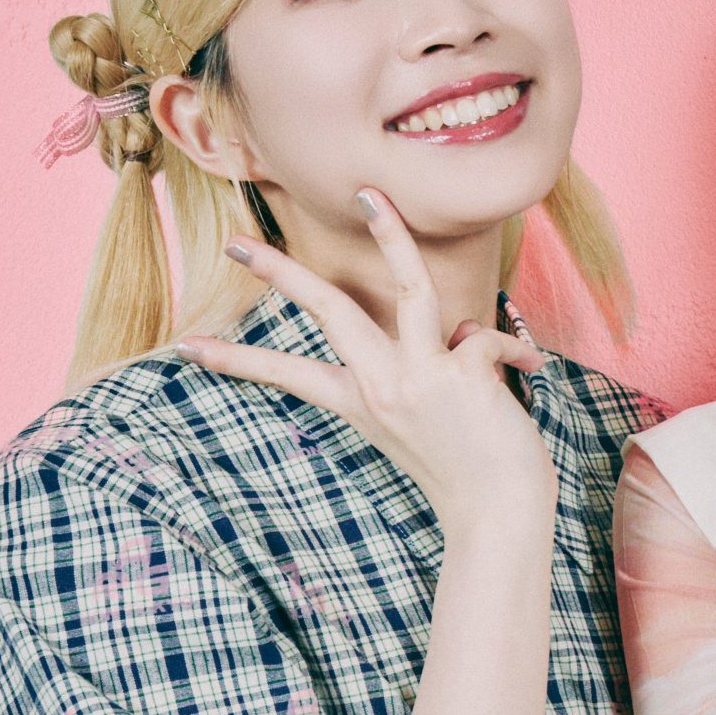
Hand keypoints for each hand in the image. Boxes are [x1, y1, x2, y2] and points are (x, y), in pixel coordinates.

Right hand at [181, 190, 551, 542]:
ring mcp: (417, 377)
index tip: (186, 347)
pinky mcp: (461, 374)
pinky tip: (529, 371)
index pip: (288, 374)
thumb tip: (459, 324)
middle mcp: (380, 386)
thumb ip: (428, 369)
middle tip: (237, 242)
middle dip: (281, 272)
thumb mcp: (427, 422)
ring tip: (370, 196)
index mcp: (361, 402)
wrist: (500, 518)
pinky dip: (512, 346)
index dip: (237, 359)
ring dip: (390, 236)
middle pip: (326, 311)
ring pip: (404, 287)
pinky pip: (485, 332)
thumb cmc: (470, 473)